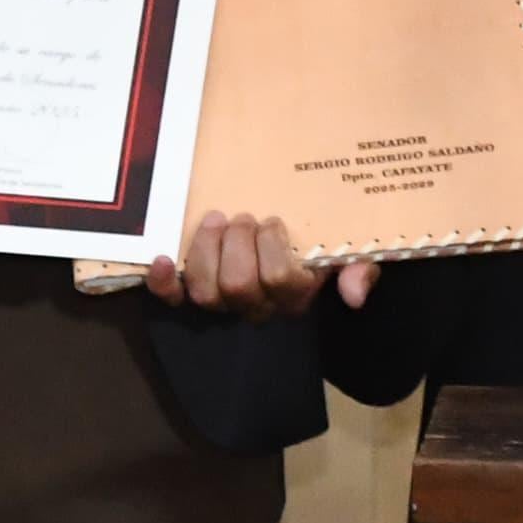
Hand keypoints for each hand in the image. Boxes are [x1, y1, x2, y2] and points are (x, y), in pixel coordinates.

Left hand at [142, 210, 368, 320]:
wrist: (296, 240)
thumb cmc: (322, 244)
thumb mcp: (352, 251)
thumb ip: (360, 268)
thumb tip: (354, 294)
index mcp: (294, 295)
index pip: (279, 280)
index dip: (272, 246)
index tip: (275, 220)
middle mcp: (257, 306)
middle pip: (237, 287)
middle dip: (238, 243)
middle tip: (245, 217)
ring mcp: (223, 302)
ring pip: (206, 291)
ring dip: (206, 250)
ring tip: (216, 219)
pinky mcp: (194, 293)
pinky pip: (174, 300)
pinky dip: (163, 283)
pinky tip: (162, 258)